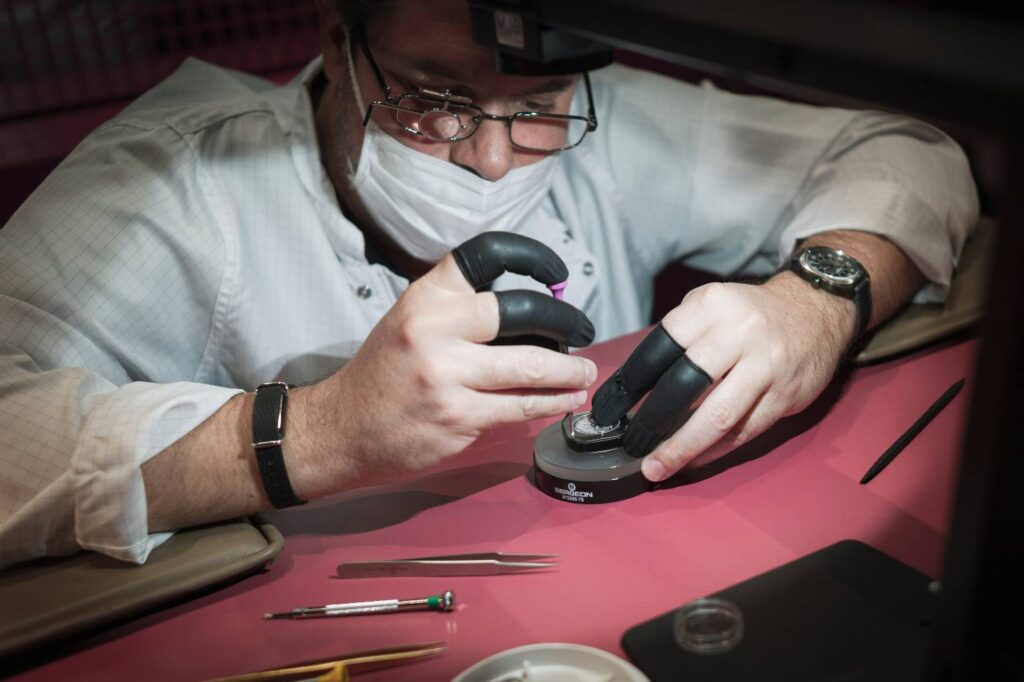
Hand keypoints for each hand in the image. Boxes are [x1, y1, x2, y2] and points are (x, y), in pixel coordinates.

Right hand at [311, 232, 596, 487]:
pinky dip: (551, 403)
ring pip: (532, 366)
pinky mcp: (458, 417)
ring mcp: (447, 376)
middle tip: (584, 331)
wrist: (343, 428)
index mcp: (427, 297)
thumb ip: (463, 310)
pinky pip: (520, 407)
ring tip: (585, 373)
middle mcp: (436, 328)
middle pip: (524, 311)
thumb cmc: (385, 372)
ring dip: (570, 371)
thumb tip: (537, 314)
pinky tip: (566, 400)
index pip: (488, 255)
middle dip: (566, 321)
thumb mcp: (411, 319)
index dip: (532, 257)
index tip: (557, 272)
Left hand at [592, 274, 854, 481]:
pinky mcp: (786, 397)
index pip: (660, 349)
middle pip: (685, 385)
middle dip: (652, 421)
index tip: (610, 408)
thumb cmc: (748, 315)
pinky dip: (714, 451)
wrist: (816, 311)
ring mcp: (766, 367)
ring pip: (718, 417)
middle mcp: (740, 334)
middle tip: (631, 444)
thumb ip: (678, 338)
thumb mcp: (710, 305)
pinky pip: (744, 432)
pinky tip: (692, 460)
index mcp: (712, 307)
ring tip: (656, 467)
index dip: (632, 383)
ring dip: (682, 448)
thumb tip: (636, 388)